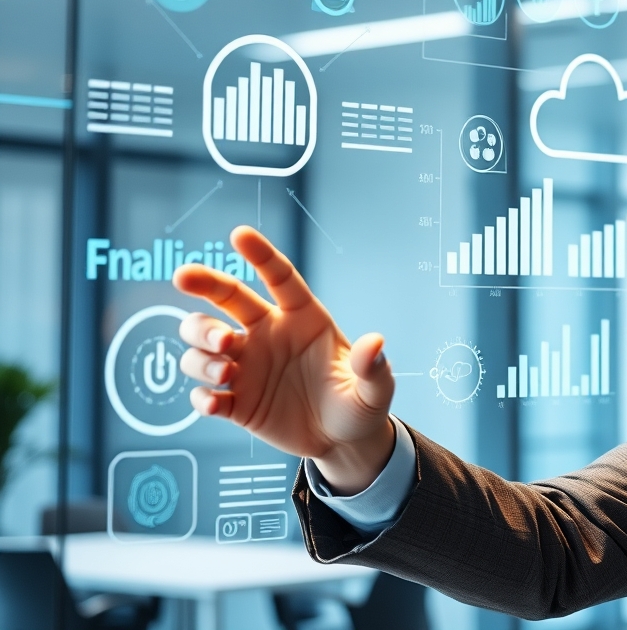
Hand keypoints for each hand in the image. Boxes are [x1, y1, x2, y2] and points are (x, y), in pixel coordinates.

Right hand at [173, 225, 395, 494]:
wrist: (344, 443)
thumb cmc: (359, 404)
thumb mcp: (374, 389)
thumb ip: (372, 367)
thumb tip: (375, 344)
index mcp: (301, 318)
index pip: (278, 277)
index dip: (260, 254)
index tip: (239, 234)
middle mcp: (267, 334)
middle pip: (225, 298)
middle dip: (203, 286)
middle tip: (206, 310)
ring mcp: (247, 367)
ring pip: (202, 344)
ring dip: (202, 354)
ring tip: (226, 373)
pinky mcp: (236, 402)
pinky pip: (203, 393)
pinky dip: (201, 396)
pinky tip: (213, 404)